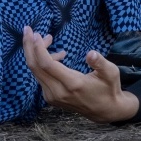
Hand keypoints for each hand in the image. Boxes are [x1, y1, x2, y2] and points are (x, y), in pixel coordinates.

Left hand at [22, 26, 138, 122]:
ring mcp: (52, 96)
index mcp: (72, 84)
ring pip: (36, 71)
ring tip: (49, 38)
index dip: (38, 48)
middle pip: (35, 66)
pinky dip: (42, 62)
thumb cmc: (108, 88)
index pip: (46, 65)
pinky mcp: (50, 97)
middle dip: (29, 46)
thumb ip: (101, 63)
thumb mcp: (111, 73)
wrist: (105, 111)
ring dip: (36, 52)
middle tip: (29, 29)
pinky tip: (56, 56)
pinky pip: (40, 76)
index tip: (37, 34)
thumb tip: (91, 53)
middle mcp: (58, 92)